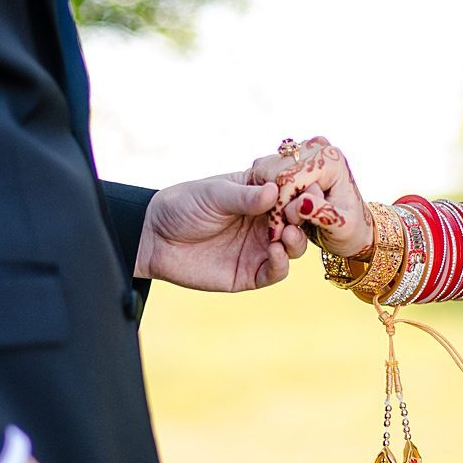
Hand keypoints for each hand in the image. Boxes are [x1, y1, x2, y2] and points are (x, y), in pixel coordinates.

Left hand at [133, 171, 297, 290]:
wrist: (153, 237)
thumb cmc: (183, 206)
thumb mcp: (213, 195)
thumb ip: (244, 196)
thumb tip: (275, 192)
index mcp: (259, 195)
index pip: (292, 192)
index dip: (303, 191)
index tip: (308, 189)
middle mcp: (265, 221)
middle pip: (300, 221)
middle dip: (305, 217)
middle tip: (300, 213)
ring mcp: (259, 247)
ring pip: (294, 247)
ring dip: (296, 240)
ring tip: (286, 233)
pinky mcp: (250, 273)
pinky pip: (276, 271)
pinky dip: (282, 263)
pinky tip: (276, 252)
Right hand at [247, 136, 371, 257]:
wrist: (354, 226)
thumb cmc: (350, 229)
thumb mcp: (341, 228)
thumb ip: (323, 214)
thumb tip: (301, 203)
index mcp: (330, 160)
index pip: (289, 178)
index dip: (279, 206)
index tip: (277, 231)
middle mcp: (316, 147)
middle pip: (274, 171)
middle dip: (273, 202)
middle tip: (280, 228)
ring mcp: (303, 150)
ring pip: (266, 171)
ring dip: (268, 199)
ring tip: (281, 221)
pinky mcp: (293, 157)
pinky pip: (266, 172)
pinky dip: (267, 194)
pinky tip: (278, 211)